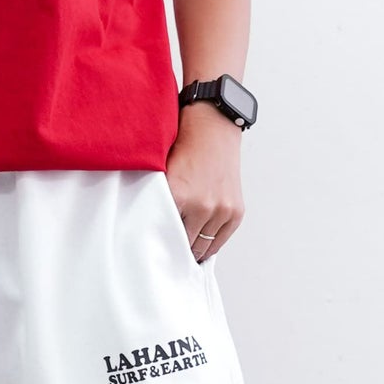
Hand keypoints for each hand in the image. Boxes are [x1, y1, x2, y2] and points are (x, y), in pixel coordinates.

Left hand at [168, 102, 245, 261]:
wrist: (211, 130)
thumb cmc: (182, 149)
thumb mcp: (160, 174)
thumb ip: (155, 201)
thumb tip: (147, 230)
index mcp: (178, 196)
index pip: (163, 235)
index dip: (157, 244)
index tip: (152, 251)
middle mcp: (202, 206)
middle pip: (184, 245)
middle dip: (175, 248)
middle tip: (166, 252)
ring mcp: (221, 210)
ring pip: (203, 247)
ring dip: (194, 248)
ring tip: (182, 250)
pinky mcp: (236, 211)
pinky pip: (220, 241)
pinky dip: (210, 244)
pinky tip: (200, 245)